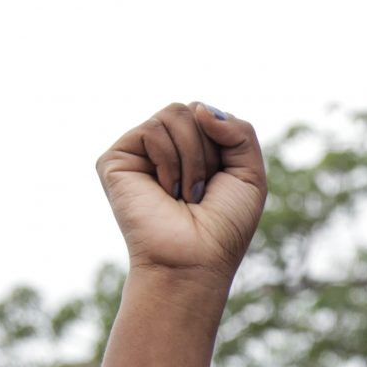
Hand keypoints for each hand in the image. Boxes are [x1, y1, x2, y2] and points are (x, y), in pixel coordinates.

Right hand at [97, 103, 265, 282]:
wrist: (196, 258)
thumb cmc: (224, 225)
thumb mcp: (250, 174)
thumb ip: (240, 131)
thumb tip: (200, 108)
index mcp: (192, 149)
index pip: (210, 114)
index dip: (226, 143)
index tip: (222, 181)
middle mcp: (164, 147)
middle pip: (192, 111)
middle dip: (209, 152)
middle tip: (202, 190)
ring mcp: (139, 152)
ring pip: (175, 115)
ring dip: (193, 160)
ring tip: (185, 194)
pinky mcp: (116, 159)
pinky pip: (152, 130)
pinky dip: (170, 162)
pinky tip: (165, 191)